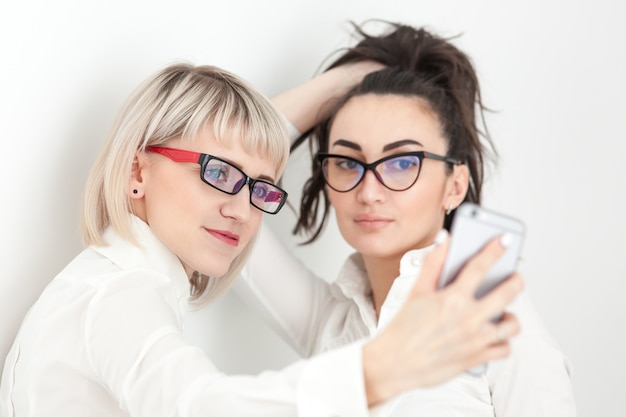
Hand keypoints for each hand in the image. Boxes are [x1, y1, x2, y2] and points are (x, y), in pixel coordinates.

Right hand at [362, 231, 522, 405]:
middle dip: (516, 280)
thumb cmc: (403, 329)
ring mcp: (476, 340)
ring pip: (512, 325)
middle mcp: (469, 318)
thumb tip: (444, 241)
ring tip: (504, 311)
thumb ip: (432, 263)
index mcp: (453, 299)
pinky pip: (504, 349)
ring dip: (511, 315)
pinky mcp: (477, 358)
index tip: (505, 241)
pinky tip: (495, 335)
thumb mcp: (416, 291)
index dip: (495, 250)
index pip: (480, 267)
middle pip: (507, 293)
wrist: (394, 364)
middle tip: (514, 277)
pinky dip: (503, 342)